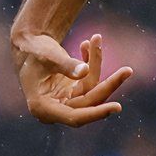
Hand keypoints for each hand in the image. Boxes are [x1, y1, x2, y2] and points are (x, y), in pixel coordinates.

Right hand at [14, 30, 131, 127]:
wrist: (27, 45)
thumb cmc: (32, 50)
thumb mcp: (47, 55)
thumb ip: (65, 65)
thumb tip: (84, 72)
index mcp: (43, 108)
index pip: (75, 117)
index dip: (96, 113)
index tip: (117, 107)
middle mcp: (55, 108)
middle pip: (89, 102)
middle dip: (108, 84)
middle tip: (127, 71)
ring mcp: (66, 100)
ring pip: (92, 88)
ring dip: (96, 63)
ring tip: (96, 39)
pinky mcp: (73, 91)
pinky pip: (90, 79)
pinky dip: (91, 62)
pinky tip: (87, 44)